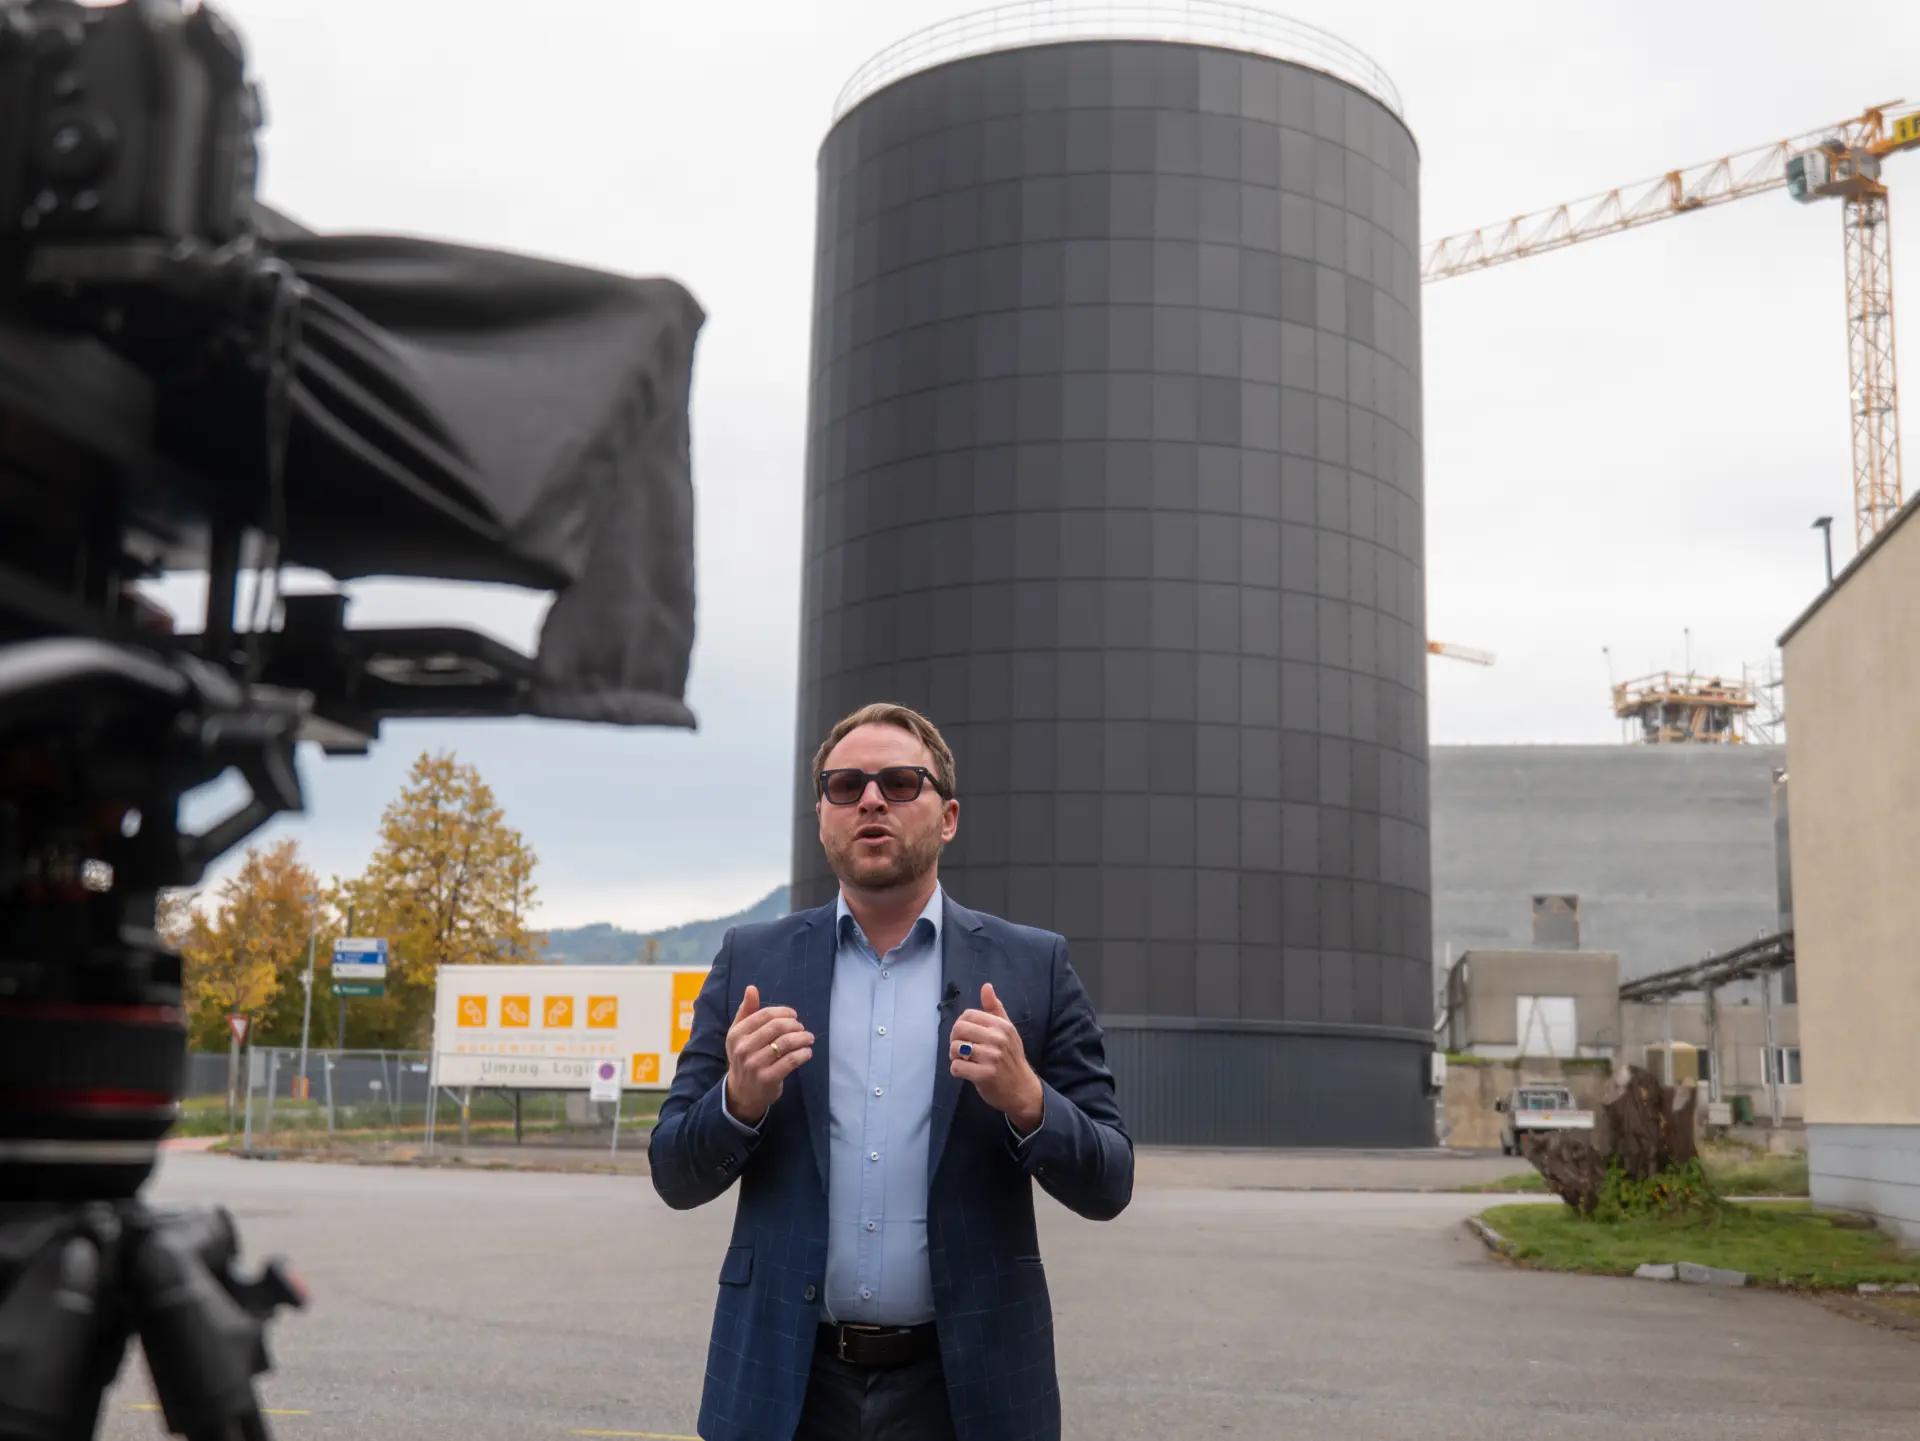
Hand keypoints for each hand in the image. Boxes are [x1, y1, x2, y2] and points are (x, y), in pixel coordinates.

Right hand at [725, 985, 812, 1125]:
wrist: (742, 1092)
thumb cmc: (744, 1057)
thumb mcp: (739, 1034)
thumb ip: (746, 1011)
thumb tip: (751, 988)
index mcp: (736, 1033)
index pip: (765, 1015)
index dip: (784, 1012)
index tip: (794, 1016)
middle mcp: (743, 1048)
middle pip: (777, 1027)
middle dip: (795, 1025)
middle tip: (802, 1028)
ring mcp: (755, 1064)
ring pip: (786, 1043)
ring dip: (803, 1038)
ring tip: (809, 1038)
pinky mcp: (768, 1079)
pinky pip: (791, 1061)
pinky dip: (803, 1054)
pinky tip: (807, 1052)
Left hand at [950, 982, 1042, 1133]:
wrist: (1022, 1089)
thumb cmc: (1011, 1058)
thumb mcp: (1007, 1030)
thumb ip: (995, 1008)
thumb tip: (986, 986)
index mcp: (1002, 1025)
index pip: (968, 1015)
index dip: (961, 1025)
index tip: (967, 1036)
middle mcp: (998, 1039)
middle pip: (958, 1029)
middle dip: (955, 1040)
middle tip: (963, 1050)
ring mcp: (992, 1057)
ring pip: (955, 1048)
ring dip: (955, 1056)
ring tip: (965, 1061)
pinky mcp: (984, 1075)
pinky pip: (956, 1067)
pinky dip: (957, 1071)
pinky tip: (966, 1073)